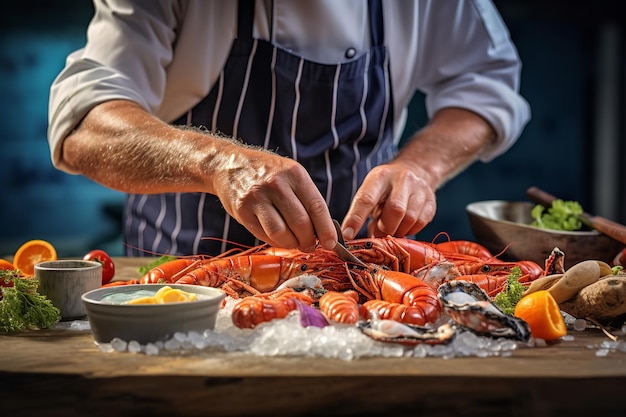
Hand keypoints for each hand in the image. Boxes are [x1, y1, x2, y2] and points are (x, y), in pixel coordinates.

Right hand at [211, 144, 337, 251]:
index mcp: (294, 174)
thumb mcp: (291, 175)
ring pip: (281, 233)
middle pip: (300, 223)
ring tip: (295, 243)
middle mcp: (276, 184)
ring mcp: (257, 197)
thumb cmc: (267, 173)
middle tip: (310, 245)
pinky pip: (264, 235)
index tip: (331, 243)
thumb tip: (324, 231)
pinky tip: (279, 237)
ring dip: (292, 244)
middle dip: (309, 241)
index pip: (316, 206)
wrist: (229, 165)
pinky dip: (275, 241)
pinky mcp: (242, 210)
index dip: (326, 229)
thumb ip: (306, 199)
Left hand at [341, 161, 436, 238]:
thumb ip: (364, 212)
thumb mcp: (371, 192)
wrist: (415, 171)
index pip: (366, 199)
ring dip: (397, 231)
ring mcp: (419, 188)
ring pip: (409, 219)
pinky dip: (409, 230)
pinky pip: (420, 223)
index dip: (356, 219)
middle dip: (385, 228)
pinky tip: (403, 225)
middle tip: (379, 234)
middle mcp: (402, 179)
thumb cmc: (386, 188)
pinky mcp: (431, 200)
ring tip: (391, 228)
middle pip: (395, 210)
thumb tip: (357, 239)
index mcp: (380, 176)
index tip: (347, 235)